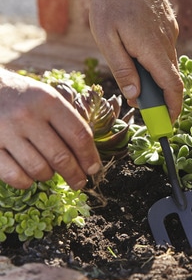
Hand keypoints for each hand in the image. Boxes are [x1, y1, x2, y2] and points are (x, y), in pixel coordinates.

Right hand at [0, 69, 100, 189]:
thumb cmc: (24, 97)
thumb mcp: (48, 96)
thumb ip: (68, 119)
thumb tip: (89, 154)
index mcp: (48, 101)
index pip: (78, 134)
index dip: (90, 156)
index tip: (94, 168)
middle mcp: (27, 116)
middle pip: (60, 157)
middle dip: (75, 175)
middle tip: (79, 183)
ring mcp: (6, 132)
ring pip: (39, 169)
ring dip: (49, 176)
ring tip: (50, 172)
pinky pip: (15, 176)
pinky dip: (26, 182)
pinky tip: (29, 176)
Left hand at [89, 0, 183, 122]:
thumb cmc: (110, 1)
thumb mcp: (107, 38)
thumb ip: (123, 69)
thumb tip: (136, 96)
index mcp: (154, 48)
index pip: (173, 87)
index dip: (173, 108)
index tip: (167, 124)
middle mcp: (168, 41)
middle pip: (171, 78)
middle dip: (161, 97)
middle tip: (143, 106)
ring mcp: (171, 31)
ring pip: (168, 63)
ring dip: (156, 76)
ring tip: (133, 73)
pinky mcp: (169, 23)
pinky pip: (165, 48)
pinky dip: (156, 60)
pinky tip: (137, 51)